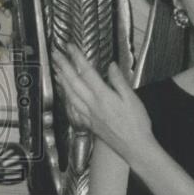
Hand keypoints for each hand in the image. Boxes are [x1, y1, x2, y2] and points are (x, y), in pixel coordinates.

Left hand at [51, 45, 153, 165]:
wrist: (135, 147)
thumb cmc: (137, 124)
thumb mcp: (133, 99)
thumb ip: (120, 81)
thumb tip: (111, 66)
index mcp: (103, 96)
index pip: (86, 72)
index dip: (77, 58)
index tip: (70, 47)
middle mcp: (92, 105)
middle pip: (73, 82)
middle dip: (63, 66)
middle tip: (56, 54)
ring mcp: (88, 115)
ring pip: (69, 94)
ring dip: (61, 80)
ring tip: (56, 70)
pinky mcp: (89, 123)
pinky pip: (72, 108)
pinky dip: (66, 98)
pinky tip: (65, 94)